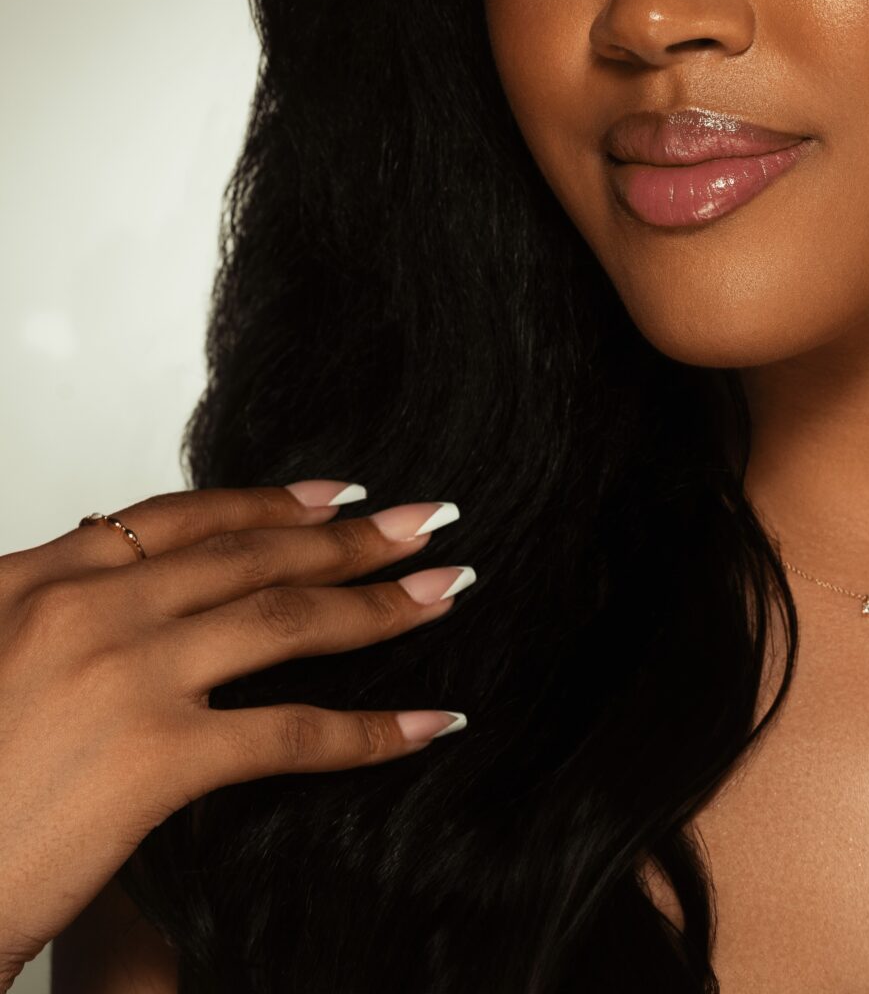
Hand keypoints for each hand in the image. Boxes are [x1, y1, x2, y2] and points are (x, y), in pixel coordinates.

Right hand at [0, 480, 471, 981]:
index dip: (268, 504)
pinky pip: (289, 732)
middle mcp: (83, 610)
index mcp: (35, 581)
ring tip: (445, 589)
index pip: (173, 520)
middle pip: (246, 556)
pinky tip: (427, 724)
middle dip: (348, 537)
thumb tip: (140, 615)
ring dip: (378, 603)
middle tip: (422, 521)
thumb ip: (59, 627)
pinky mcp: (155, 757)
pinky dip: (370, 731)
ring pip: (282, 620)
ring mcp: (124, 676)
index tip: (336, 493)